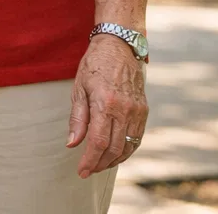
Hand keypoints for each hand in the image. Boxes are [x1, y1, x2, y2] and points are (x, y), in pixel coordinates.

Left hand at [67, 33, 147, 176]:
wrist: (119, 47)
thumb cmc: (94, 65)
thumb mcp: (79, 88)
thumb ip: (77, 118)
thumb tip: (73, 144)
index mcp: (105, 103)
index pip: (99, 142)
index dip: (90, 160)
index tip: (81, 171)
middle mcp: (125, 110)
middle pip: (115, 148)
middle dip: (100, 164)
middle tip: (88, 170)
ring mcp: (137, 111)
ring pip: (128, 147)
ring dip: (114, 160)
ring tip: (100, 165)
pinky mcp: (144, 110)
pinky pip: (137, 138)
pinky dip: (127, 150)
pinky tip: (115, 153)